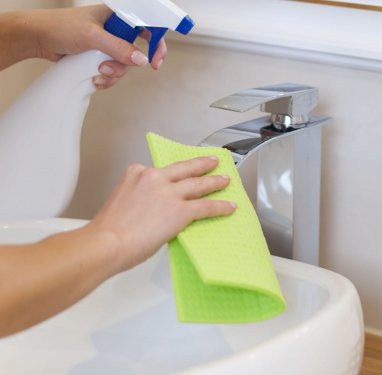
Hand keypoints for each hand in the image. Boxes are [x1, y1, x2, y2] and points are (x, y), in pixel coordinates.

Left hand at [26, 5, 166, 88]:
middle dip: (124, 65)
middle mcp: (114, 29)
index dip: (156, 44)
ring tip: (97, 73)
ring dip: (113, 73)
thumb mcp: (92, 37)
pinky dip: (106, 78)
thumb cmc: (59, 26)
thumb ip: (119, 48)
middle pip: (136, 52)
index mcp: (118, 16)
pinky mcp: (98, 56)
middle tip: (110, 69)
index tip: (155, 61)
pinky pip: (112, 71)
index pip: (148, 27)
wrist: (36, 37)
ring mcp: (107, 44)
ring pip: (124, 65)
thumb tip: (141, 60)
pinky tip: (95, 79)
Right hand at [87, 156, 235, 271]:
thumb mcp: (121, 202)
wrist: (106, 243)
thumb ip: (140, 199)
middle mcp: (153, 178)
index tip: (180, 171)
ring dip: (215, 182)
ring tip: (225, 181)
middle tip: (212, 161)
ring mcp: (168, 193)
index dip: (173, 173)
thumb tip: (152, 210)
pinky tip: (229, 206)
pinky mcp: (180, 210)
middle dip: (201, 164)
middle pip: (184, 169)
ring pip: (198, 184)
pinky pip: (206, 206)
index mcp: (136, 174)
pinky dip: (220, 206)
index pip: (160, 170)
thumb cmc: (107, 231)